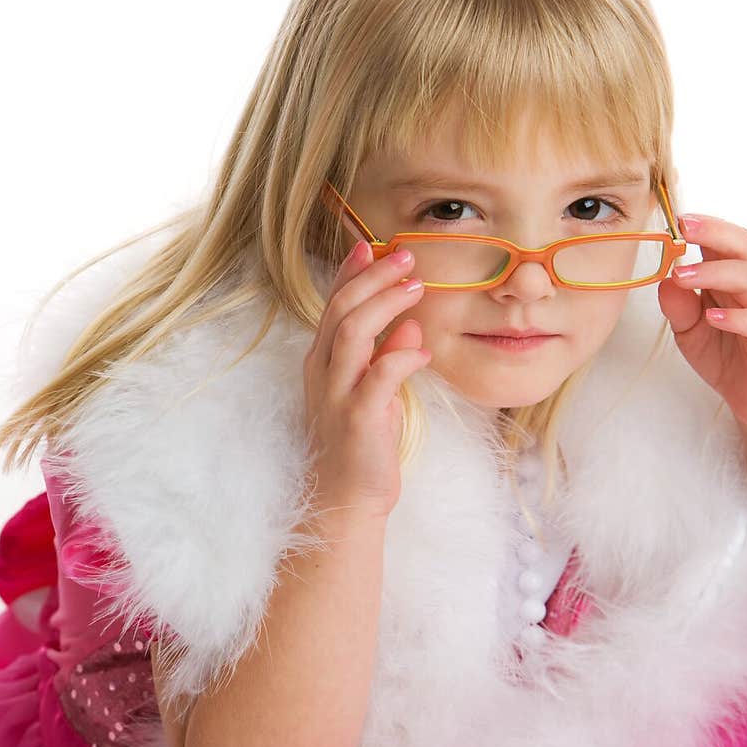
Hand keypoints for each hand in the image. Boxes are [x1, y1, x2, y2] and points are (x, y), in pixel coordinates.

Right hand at [302, 241, 429, 518]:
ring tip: (415, 287)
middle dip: (373, 278)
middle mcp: (324, 374)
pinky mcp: (358, 420)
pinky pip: (378, 378)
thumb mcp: (376, 395)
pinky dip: (400, 358)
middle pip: (341, 310)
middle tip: (405, 257)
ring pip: (353, 334)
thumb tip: (410, 326)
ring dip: (385, 305)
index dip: (350, 273)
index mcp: (324, 363)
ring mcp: (337, 395)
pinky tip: (422, 350)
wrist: (345, 500)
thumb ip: (387, 358)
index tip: (371, 246)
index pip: (333, 306)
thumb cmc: (360, 446)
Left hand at [656, 213, 746, 435]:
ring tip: (682, 275)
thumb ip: (677, 305)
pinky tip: (712, 317)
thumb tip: (664, 278)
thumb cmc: (724, 355)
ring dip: (715, 273)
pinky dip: (736, 317)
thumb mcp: (689, 330)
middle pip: (742, 248)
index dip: (703, 226)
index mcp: (731, 280)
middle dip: (713, 232)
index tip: (674, 217)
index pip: (723, 241)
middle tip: (682, 227)